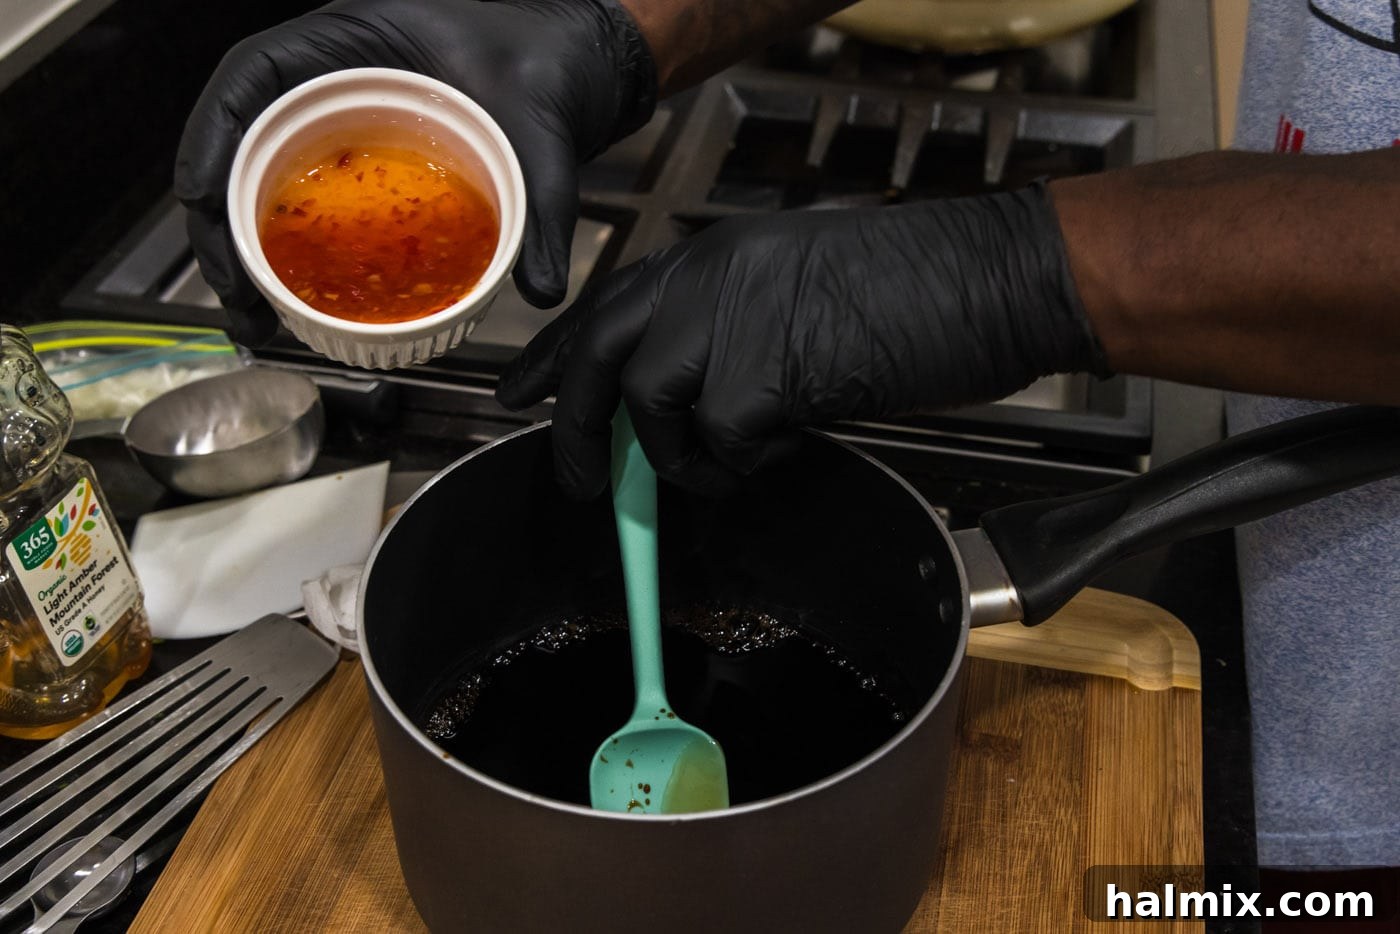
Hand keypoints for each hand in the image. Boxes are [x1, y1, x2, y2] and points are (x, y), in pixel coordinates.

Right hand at [174, 0, 654, 345]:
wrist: (576, 59)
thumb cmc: (547, 58)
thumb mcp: (542, 129)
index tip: (202, 200)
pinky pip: (311, 196)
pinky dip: (294, 246)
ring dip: (247, 245)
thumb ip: (544, 204)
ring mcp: (346, 117)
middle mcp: (336, 76)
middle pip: (243, 139)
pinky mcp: (367, 156)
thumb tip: (540, 287)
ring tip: (257, 315)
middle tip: (237, 297)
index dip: (211, 136)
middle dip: (222, 221)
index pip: (253, 75)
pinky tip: (301, 299)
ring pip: (266, 173)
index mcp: (355, 38)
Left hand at [496, 184, 1107, 498]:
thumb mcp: (795, 292)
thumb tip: (681, 403)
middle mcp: (709, 275)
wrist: (995, 278)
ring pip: (651, 403)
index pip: (605, 304)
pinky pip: (722, 441)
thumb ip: (728, 331)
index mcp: (714, 254)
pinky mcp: (767, 370)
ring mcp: (734, 316)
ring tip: (731, 463)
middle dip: (578, 427)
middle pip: (602, 354)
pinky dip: (747, 463)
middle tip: (583, 483)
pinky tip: (789, 447)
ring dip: (680, 455)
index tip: (521, 397)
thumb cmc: (918, 289)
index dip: (555, 358)